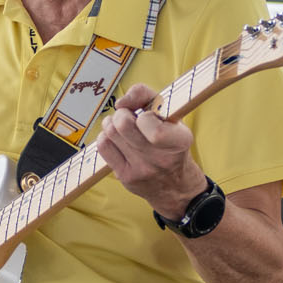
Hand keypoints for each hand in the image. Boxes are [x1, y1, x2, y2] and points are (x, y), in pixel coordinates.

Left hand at [97, 82, 207, 220]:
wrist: (175, 186)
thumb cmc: (171, 144)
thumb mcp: (171, 117)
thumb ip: (147, 97)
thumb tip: (121, 102)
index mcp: (179, 140)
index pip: (148, 120)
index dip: (142, 113)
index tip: (146, 115)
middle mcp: (161, 158)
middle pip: (123, 124)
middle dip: (122, 114)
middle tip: (127, 117)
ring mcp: (142, 170)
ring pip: (110, 133)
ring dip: (111, 123)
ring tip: (120, 126)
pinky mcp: (126, 177)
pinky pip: (104, 147)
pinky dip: (106, 137)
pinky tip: (115, 139)